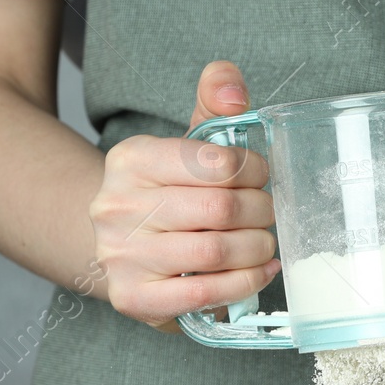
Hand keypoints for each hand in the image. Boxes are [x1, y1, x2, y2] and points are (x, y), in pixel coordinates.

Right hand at [90, 60, 280, 331]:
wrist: (127, 247)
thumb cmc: (171, 193)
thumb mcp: (190, 142)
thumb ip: (215, 104)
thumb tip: (231, 87)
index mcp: (131, 159)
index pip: (215, 160)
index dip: (253, 169)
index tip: (259, 177)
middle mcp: (117, 205)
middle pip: (219, 208)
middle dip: (260, 211)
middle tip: (267, 213)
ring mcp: (120, 255)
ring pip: (214, 252)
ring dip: (256, 248)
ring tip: (263, 243)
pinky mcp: (133, 297)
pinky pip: (204, 294)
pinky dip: (244, 283)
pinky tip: (258, 272)